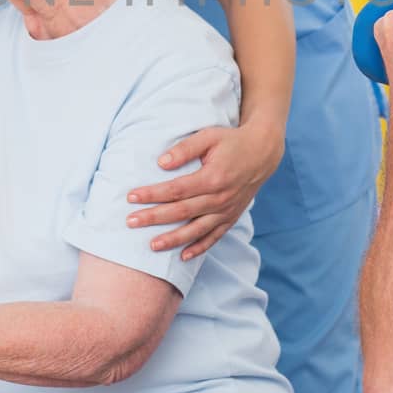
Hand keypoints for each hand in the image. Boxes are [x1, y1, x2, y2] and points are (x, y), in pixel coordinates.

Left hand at [125, 119, 283, 260]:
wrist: (262, 153)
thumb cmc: (231, 141)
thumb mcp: (209, 136)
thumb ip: (185, 149)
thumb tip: (161, 163)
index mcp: (212, 177)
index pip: (175, 189)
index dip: (152, 194)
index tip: (131, 197)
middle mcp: (220, 198)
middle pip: (181, 212)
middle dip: (154, 218)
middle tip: (131, 222)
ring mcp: (226, 210)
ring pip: (196, 229)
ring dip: (173, 239)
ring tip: (151, 245)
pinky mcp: (231, 217)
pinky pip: (214, 236)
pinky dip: (199, 248)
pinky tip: (183, 256)